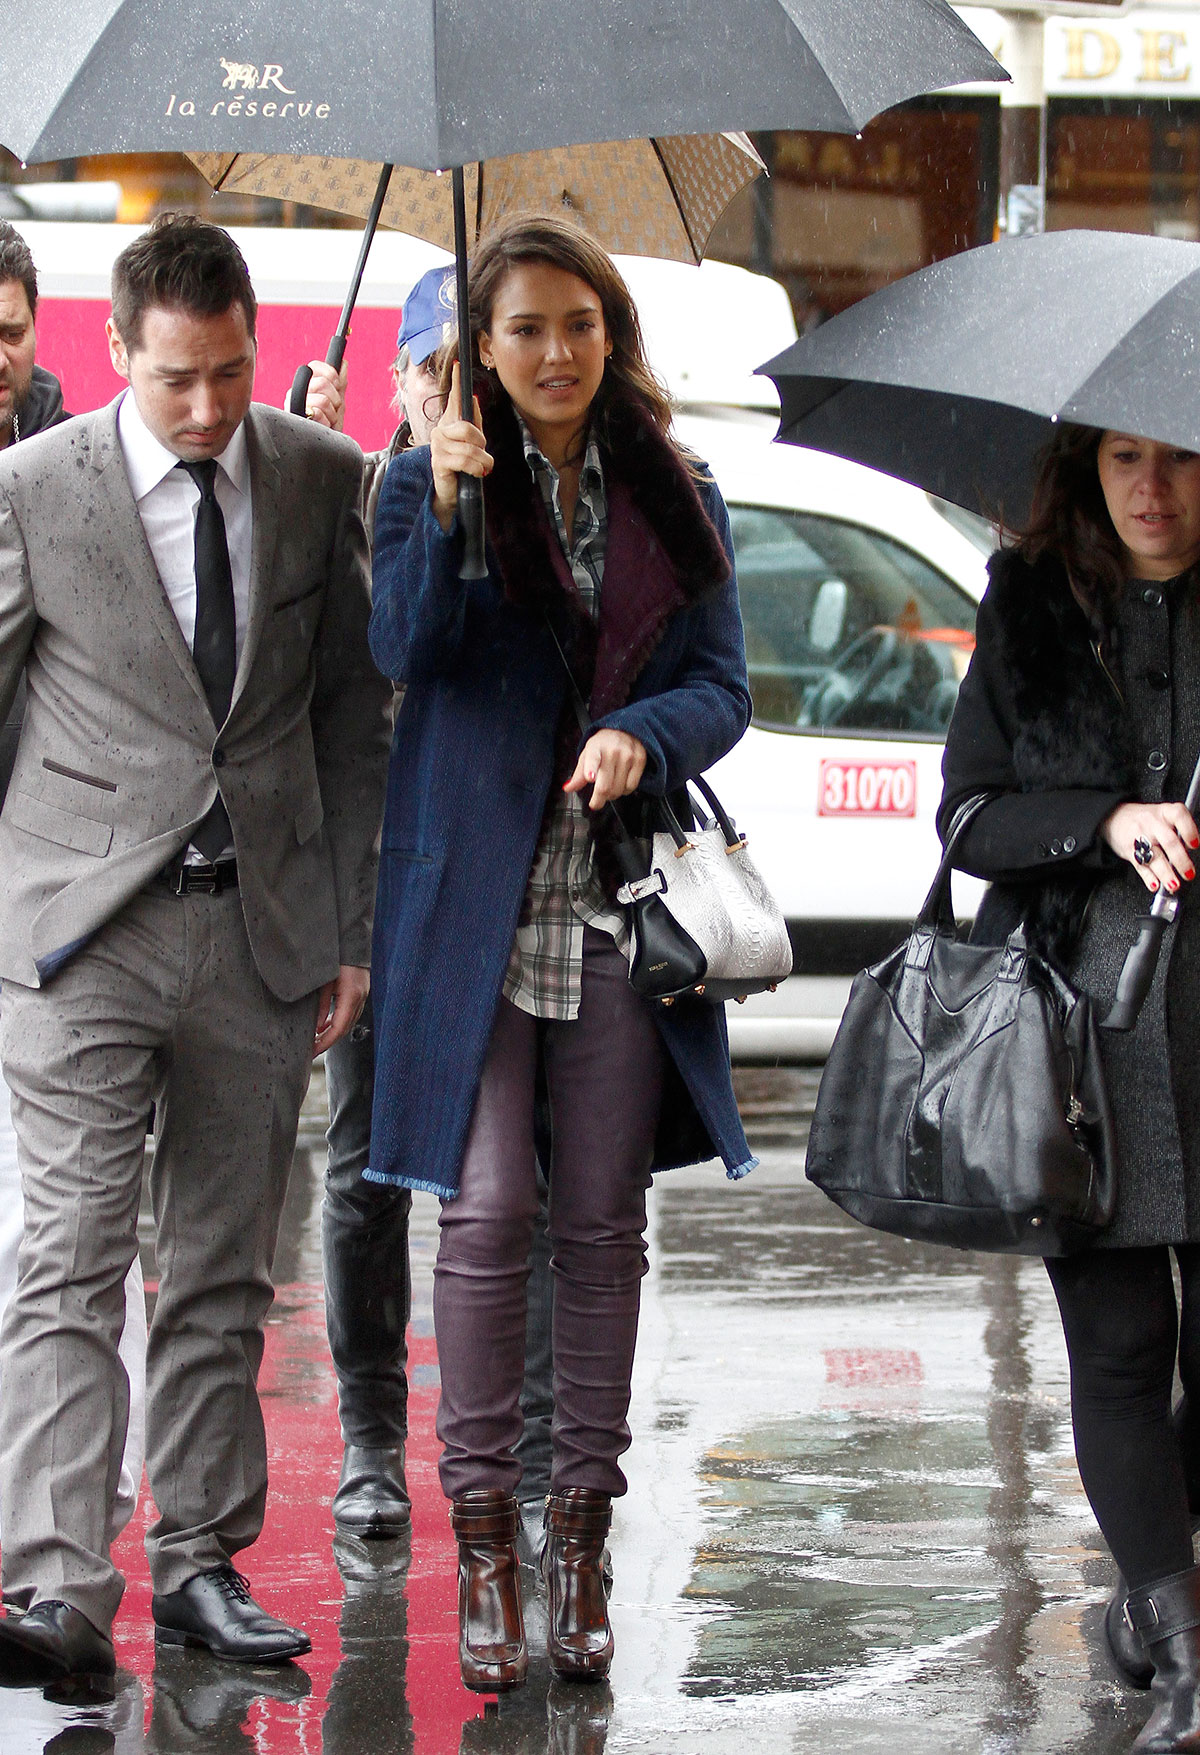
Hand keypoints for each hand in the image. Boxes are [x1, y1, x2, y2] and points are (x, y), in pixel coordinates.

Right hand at [300, 360, 346, 431]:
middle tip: (332, 410)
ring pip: (322, 399)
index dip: (331, 375)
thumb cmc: (329, 427)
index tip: (337, 386)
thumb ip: (340, 383)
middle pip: (322, 382)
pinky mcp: (296, 420)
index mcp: (305, 385)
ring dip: (332, 414)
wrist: (326, 451)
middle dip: (335, 399)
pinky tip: (323, 427)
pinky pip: (318, 414)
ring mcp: (293, 406)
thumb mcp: (337, 403)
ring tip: (328, 421)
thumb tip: (343, 363)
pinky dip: (326, 422)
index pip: (314, 366)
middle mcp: (295, 393)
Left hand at [313, 964, 369, 1055]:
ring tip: (315, 1040)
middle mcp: (360, 997)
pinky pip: (350, 1012)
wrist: (350, 939)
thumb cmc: (335, 957)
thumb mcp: (324, 981)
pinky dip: (338, 1021)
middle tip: (311, 1050)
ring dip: (333, 1032)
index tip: (313, 1051)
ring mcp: (363, 994)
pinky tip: (325, 1024)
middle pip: (345, 1028)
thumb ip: (321, 1005)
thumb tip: (318, 1027)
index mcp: (351, 995)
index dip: (326, 1042)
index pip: (339, 1027)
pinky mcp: (361, 991)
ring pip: (349, 1021)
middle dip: (328, 1041)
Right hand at [430, 360, 491, 531]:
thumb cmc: (462, 467)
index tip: (459, 365)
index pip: (454, 399)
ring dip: (482, 461)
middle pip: (467, 427)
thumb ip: (473, 423)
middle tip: (481, 455)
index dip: (456, 382)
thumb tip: (474, 399)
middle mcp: (440, 431)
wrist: (452, 493)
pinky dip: (476, 468)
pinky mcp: (439, 462)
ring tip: (481, 468)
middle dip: (481, 443)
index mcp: (449, 423)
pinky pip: (466, 461)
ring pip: (470, 447)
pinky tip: (475, 473)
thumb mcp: (472, 444)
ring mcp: (437, 446)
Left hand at [563, 729, 646, 810]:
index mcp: (595, 747)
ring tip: (609, 788)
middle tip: (596, 802)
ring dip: (612, 795)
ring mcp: (628, 755)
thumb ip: (578, 774)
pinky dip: (625, 791)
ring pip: (619, 789)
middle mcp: (612, 750)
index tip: (590, 777)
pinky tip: (621, 784)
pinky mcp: (640, 760)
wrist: (625, 729)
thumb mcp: (587, 754)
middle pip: (605, 785)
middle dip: (598, 800)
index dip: (591, 769)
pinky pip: (631, 786)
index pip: (593, 759)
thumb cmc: (604, 744)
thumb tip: (568, 788)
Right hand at [1101, 800, 1199, 894]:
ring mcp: (1139, 837)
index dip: (1189, 830)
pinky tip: (1154, 884)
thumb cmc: (1145, 820)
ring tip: (1174, 885)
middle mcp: (1152, 823)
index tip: (1194, 845)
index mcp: (1164, 812)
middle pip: (1169, 841)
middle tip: (1189, 873)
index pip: (1178, 816)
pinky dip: (1148, 877)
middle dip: (1181, 860)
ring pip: (1154, 857)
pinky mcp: (1128, 851)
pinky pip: (1140, 866)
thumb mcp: (1162, 815)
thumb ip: (1178, 831)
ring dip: (1165, 874)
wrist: (1114, 817)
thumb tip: (1189, 853)